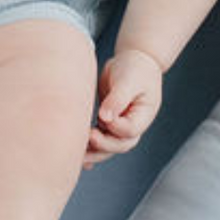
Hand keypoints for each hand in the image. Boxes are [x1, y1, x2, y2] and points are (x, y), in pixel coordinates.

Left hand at [83, 50, 162, 169]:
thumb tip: (104, 118)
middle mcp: (132, 126)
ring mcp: (119, 126)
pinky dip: (88, 148)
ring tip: (76, 155)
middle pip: (119, 145)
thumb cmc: (135, 69)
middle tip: (87, 137)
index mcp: (142, 116)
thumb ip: (118, 99)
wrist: (134, 62)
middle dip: (102, 145)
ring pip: (107, 147)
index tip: (103, 116)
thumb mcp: (128, 81)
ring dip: (92, 152)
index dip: (115, 127)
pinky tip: (78, 157)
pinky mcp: (106, 122)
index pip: (129, 130)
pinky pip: (98, 139)